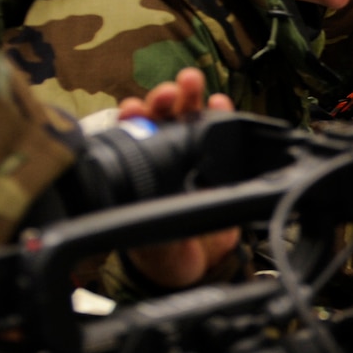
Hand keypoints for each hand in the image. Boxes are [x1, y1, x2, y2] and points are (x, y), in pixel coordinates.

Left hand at [116, 69, 239, 288]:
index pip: (131, 138)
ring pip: (188, 120)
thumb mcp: (150, 247)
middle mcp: (162, 159)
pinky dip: (220, 115)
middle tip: (169, 93)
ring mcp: (191, 158)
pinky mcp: (219, 164)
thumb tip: (142, 212)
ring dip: (189, 98)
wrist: (199, 269)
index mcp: (138, 173)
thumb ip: (150, 230)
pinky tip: (219, 103)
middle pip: (161, 120)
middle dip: (163, 100)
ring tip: (191, 83)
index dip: (132, 119)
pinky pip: (220, 135)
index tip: (133, 108)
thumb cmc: (165, 255)